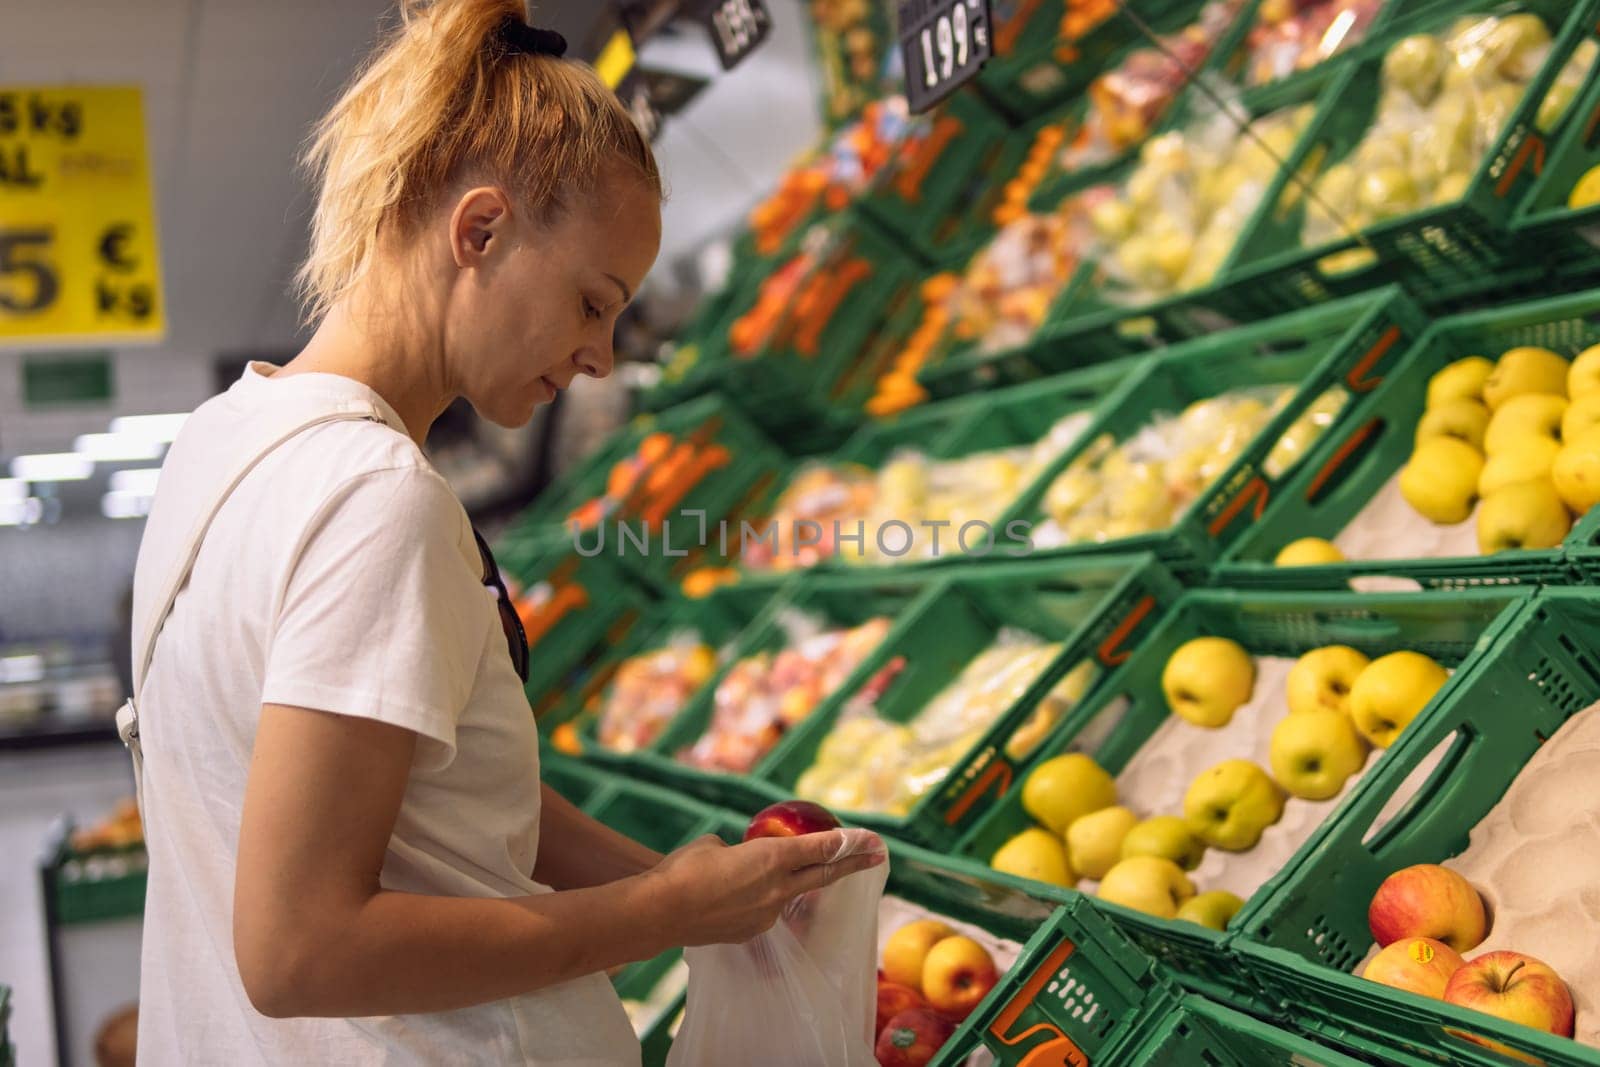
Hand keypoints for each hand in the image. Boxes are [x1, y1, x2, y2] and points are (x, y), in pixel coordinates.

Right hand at [646, 830, 885, 947]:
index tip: (871, 839)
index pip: (820, 849)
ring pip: (787, 894)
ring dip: (787, 884)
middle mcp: (777, 888)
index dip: (848, 842)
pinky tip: (729, 897)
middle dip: (852, 864)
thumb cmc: (683, 869)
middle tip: (878, 855)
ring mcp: (766, 914)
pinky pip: (762, 911)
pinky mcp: (751, 933)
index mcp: (771, 858)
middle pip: (823, 875)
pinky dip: (756, 901)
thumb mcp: (714, 845)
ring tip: (754, 877)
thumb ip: (737, 851)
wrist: (661, 912)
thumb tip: (738, 860)